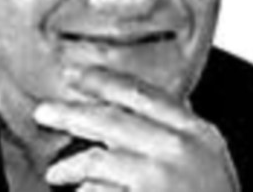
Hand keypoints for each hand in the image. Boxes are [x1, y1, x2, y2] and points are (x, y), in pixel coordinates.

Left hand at [34, 67, 239, 191]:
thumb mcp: (209, 161)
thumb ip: (178, 131)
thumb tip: (139, 105)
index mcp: (199, 133)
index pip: (141, 93)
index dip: (102, 79)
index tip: (75, 73)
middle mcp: (180, 149)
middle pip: (109, 119)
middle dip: (70, 113)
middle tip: (43, 112)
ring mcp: (160, 178)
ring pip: (96, 160)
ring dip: (70, 166)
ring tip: (56, 174)